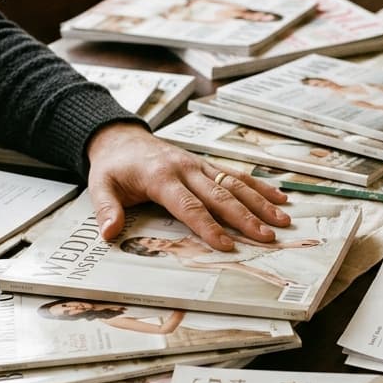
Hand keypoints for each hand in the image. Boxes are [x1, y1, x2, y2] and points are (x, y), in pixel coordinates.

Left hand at [86, 122, 289, 249]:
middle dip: (245, 218)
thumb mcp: (100, 186)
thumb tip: (108, 233)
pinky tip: (280, 197)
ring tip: (282, 220)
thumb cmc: (113, 166)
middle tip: (266, 237)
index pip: (189, 206)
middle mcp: (185, 168)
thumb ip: (107, 209)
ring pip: (235, 183)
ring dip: (260, 202)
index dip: (208, 226)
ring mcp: (199, 164)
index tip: (226, 245)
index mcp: (161, 177)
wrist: (120, 137)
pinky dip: (259, 186)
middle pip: (220, 196)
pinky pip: (236, 174)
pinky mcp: (206, 164)